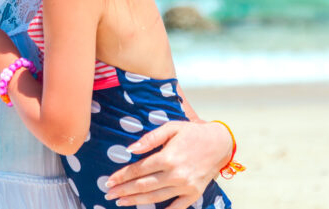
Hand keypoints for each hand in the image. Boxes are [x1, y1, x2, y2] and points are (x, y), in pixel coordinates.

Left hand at [105, 121, 231, 208]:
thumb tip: (130, 149)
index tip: (109, 181)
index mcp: (167, 157)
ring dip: (135, 201)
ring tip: (120, 202)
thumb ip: (150, 138)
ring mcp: (185, 186)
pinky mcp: (194, 194)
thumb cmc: (192, 133)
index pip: (138, 170)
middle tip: (108, 194)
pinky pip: (176, 208)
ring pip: (155, 197)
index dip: (121, 176)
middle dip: (123, 190)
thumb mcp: (171, 128)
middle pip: (143, 186)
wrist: (220, 143)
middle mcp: (175, 174)